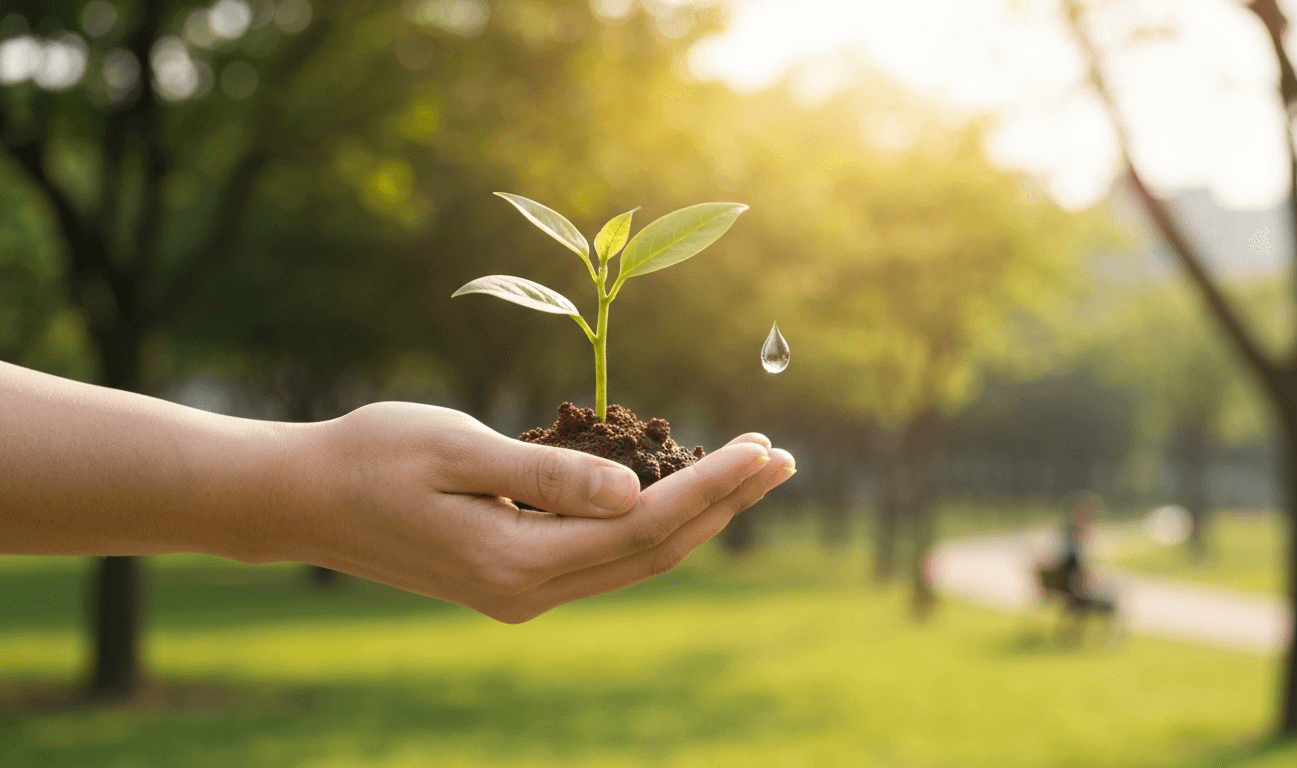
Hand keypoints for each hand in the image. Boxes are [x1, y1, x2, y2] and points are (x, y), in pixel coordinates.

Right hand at [284, 402, 795, 621]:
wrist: (301, 498)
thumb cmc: (370, 456)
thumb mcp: (456, 449)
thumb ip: (547, 474)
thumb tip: (635, 492)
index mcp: (517, 562)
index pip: (644, 527)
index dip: (711, 489)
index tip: (763, 449)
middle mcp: (528, 592)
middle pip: (653, 551)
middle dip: (723, 504)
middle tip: (783, 459)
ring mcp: (521, 591)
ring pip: (634, 557)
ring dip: (697, 514)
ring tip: (751, 473)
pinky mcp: (512, 576)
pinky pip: (603, 554)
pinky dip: (652, 521)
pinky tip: (679, 490)